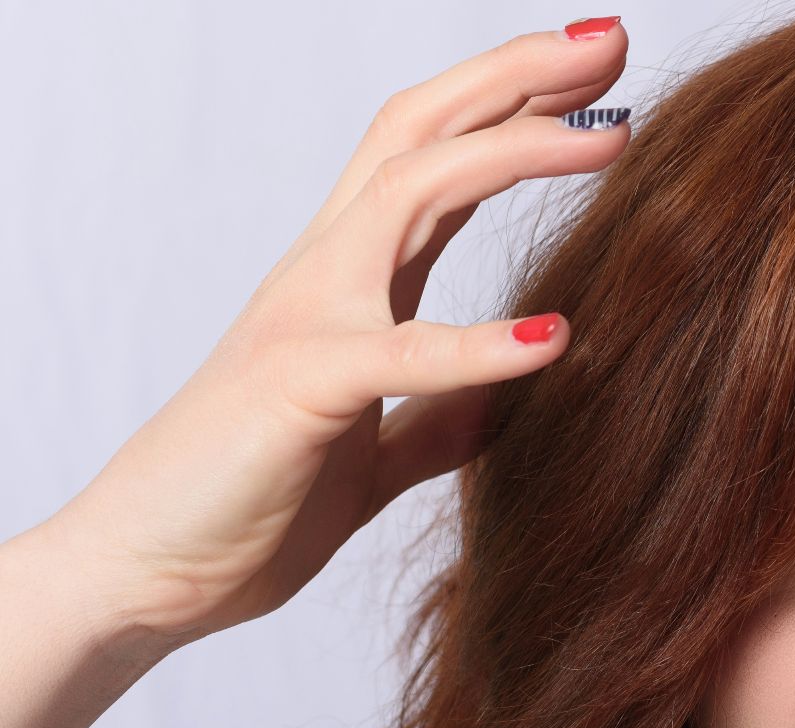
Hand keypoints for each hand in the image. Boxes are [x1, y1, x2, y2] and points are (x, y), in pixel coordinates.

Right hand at [36, 17, 633, 650]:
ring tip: (614, 144)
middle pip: (423, 131)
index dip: (513, 104)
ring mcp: (308, 317)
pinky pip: (399, 354)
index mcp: (349, 280)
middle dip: (517, 78)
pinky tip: (556, 336)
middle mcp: (327, 272)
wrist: (147, 574)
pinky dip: (481, 345)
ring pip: (411, 191)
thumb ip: (438, 416)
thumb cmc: (246, 502)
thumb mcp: (372, 452)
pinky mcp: (301, 388)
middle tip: (612, 43)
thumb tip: (509, 397)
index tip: (598, 77)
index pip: (436, 157)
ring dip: (517, 155)